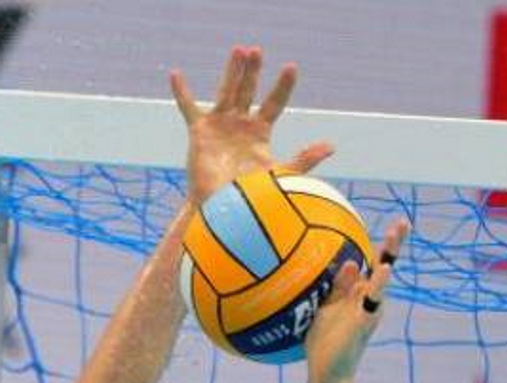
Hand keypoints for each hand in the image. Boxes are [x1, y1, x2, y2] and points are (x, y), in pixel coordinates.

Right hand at [171, 46, 332, 204]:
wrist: (222, 207)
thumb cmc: (250, 195)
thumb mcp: (280, 173)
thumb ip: (304, 158)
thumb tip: (331, 146)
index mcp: (259, 132)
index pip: (274, 102)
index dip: (282, 86)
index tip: (290, 68)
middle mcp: (239, 124)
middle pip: (249, 90)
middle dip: (253, 71)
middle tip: (257, 50)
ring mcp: (219, 125)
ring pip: (226, 91)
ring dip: (232, 71)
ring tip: (239, 49)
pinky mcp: (199, 132)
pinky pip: (188, 107)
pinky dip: (181, 91)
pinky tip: (175, 74)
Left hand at [304, 220, 408, 382]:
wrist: (327, 373)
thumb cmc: (325, 342)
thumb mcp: (328, 308)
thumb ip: (339, 287)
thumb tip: (353, 261)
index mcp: (358, 295)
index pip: (372, 265)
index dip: (381, 246)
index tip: (392, 224)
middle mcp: (368, 300)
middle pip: (384, 266)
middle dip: (394, 244)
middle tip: (404, 221)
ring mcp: (368, 310)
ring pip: (382, 279)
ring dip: (389, 255)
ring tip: (397, 233)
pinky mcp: (364, 322)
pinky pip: (373, 300)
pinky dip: (380, 284)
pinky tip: (383, 269)